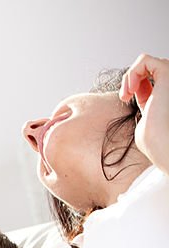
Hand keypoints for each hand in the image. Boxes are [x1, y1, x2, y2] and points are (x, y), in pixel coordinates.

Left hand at [120, 53, 168, 172]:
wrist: (162, 145)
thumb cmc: (155, 140)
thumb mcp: (148, 117)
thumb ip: (147, 101)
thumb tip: (137, 93)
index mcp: (167, 93)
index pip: (151, 78)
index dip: (135, 84)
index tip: (126, 99)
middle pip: (149, 68)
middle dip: (131, 79)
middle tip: (125, 97)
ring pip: (146, 61)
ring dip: (130, 75)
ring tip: (127, 94)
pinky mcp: (167, 74)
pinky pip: (145, 60)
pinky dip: (131, 72)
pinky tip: (129, 90)